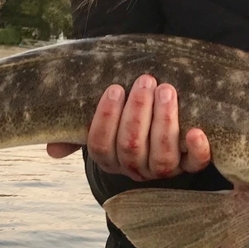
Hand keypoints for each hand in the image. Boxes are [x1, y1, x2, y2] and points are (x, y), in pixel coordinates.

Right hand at [47, 74, 210, 180]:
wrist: (160, 125)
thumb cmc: (125, 116)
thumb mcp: (100, 123)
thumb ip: (75, 132)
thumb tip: (51, 151)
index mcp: (110, 157)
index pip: (101, 145)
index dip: (107, 117)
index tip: (115, 88)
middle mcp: (135, 167)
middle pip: (131, 147)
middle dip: (138, 112)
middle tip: (146, 80)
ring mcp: (163, 168)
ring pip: (161, 156)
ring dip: (164, 121)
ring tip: (166, 90)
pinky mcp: (191, 164)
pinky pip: (196, 164)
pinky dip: (197, 149)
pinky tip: (196, 131)